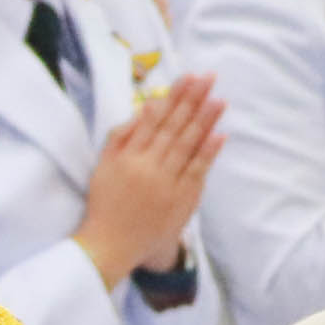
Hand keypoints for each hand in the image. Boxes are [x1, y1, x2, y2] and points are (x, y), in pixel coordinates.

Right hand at [74, 75, 225, 287]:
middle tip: (208, 79)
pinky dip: (209, 153)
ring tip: (219, 99)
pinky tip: (220, 134)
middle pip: (174, 127)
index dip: (173, 97)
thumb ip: (121, 137)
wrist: (112, 245)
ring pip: (188, 146)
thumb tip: (143, 110)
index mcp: (128, 156)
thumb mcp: (104, 167)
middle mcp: (148, 167)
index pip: (154, 119)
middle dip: (193, 101)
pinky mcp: (181, 200)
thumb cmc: (106, 204)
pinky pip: (197, 172)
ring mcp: (167, 184)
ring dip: (205, 121)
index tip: (187, 78)